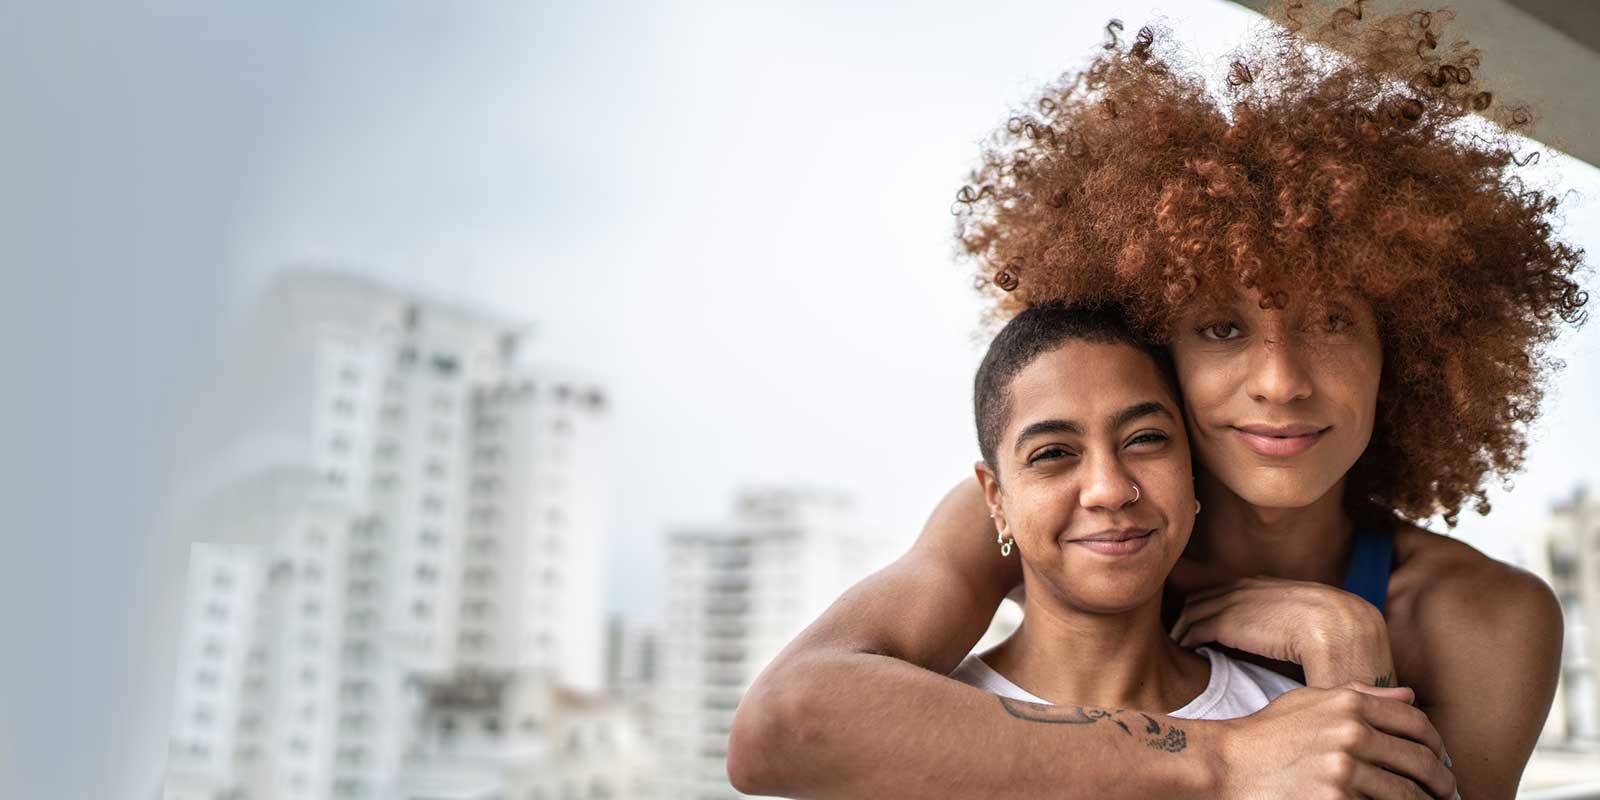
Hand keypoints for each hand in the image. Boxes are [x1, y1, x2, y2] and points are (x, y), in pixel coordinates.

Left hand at [1170, 575, 1394, 686]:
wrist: (1335, 627)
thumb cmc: (1331, 626)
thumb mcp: (1304, 612)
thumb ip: (1288, 616)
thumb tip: (1289, 633)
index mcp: (1260, 584)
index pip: (1221, 590)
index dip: (1208, 605)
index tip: (1200, 620)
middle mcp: (1242, 589)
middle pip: (1199, 598)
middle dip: (1186, 615)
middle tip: (1179, 633)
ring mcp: (1232, 604)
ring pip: (1192, 613)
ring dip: (1182, 629)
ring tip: (1178, 645)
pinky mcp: (1227, 624)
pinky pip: (1195, 631)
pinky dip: (1187, 640)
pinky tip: (1187, 651)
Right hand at [1216, 682, 1455, 799]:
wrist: (1225, 764)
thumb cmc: (1267, 734)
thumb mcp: (1310, 701)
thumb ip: (1361, 695)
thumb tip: (1410, 698)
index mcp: (1350, 704)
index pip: (1417, 725)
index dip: (1437, 747)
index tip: (1441, 762)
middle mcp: (1351, 734)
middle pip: (1420, 763)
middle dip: (1441, 784)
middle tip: (1447, 796)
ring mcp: (1344, 770)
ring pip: (1406, 796)